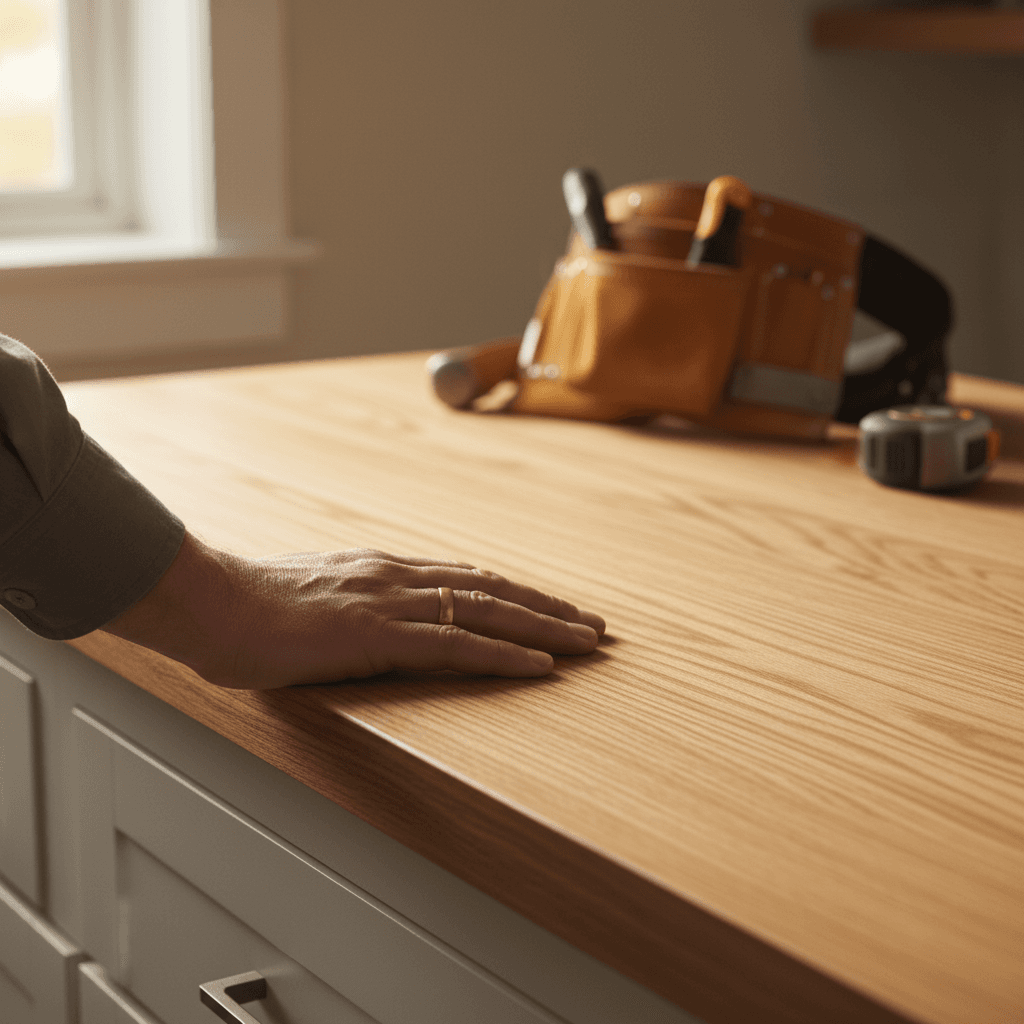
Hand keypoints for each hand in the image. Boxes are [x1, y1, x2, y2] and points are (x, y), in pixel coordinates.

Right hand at [103, 532, 604, 689]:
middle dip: (548, 608)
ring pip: (488, 612)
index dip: (516, 594)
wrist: (210, 603)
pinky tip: (542, 666)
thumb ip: (348, 607)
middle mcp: (399, 577)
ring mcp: (392, 602)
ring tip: (588, 642)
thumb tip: (363, 623)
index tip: (552, 608)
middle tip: (594, 625)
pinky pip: (457, 645)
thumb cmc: (248, 608)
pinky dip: (505, 654)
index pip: (468, 579)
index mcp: (384, 570)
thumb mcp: (311, 601)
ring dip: (545, 628)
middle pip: (493, 590)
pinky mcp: (378, 633)